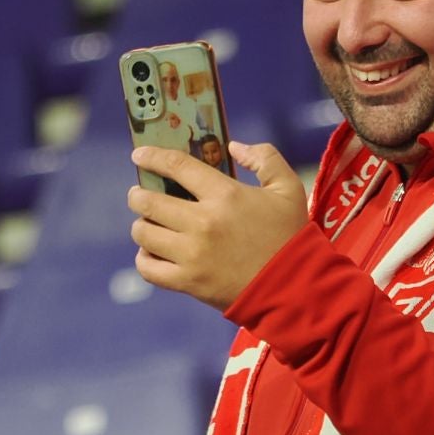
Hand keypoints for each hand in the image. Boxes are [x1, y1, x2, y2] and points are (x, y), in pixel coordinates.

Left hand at [129, 140, 309, 309]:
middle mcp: (203, 222)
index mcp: (225, 195)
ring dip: (142, 226)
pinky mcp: (189, 282)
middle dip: (138, 195)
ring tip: (149, 225)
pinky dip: (145, 259)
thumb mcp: (288, 188)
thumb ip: (264, 158)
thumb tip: (233, 147)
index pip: (176, 166)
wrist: (294, 287)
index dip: (152, 157)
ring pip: (144, 234)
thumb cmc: (291, 236)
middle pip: (149, 202)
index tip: (139, 155)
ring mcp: (193, 254)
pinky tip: (153, 253)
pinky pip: (149, 268)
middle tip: (139, 195)